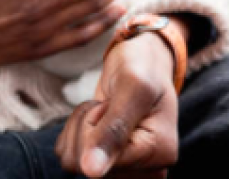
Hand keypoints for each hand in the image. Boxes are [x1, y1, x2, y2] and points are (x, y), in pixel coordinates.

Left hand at [56, 31, 180, 177]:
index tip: (114, 104)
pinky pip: (68, 156)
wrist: (141, 61)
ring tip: (106, 109)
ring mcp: (124, 169)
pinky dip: (75, 130)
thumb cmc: (142, 68)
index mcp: (159, 155)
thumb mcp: (133, 88)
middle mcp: (144, 170)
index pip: (102, 162)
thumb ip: (114, 130)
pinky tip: (98, 117)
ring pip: (73, 162)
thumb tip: (91, 172)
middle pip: (84, 166)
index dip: (97, 128)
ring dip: (81, 126)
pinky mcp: (106, 162)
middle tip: (110, 104)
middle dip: (88, 125)